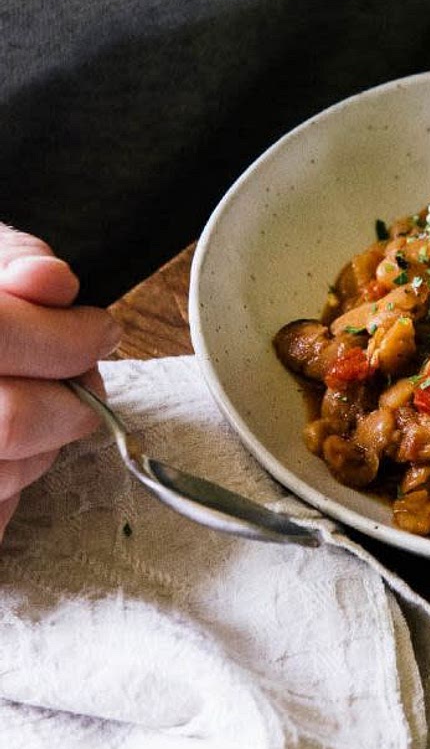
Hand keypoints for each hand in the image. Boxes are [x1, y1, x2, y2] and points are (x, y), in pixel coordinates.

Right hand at [0, 225, 121, 541]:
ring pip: (4, 476)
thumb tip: (52, 280)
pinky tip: (3, 452)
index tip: (100, 329)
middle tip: (82, 381)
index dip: (69, 336)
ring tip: (29, 410)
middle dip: (71, 401)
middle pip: (13, 420)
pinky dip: (8, 489)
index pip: (3, 337)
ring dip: (41, 446)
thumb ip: (9, 259)